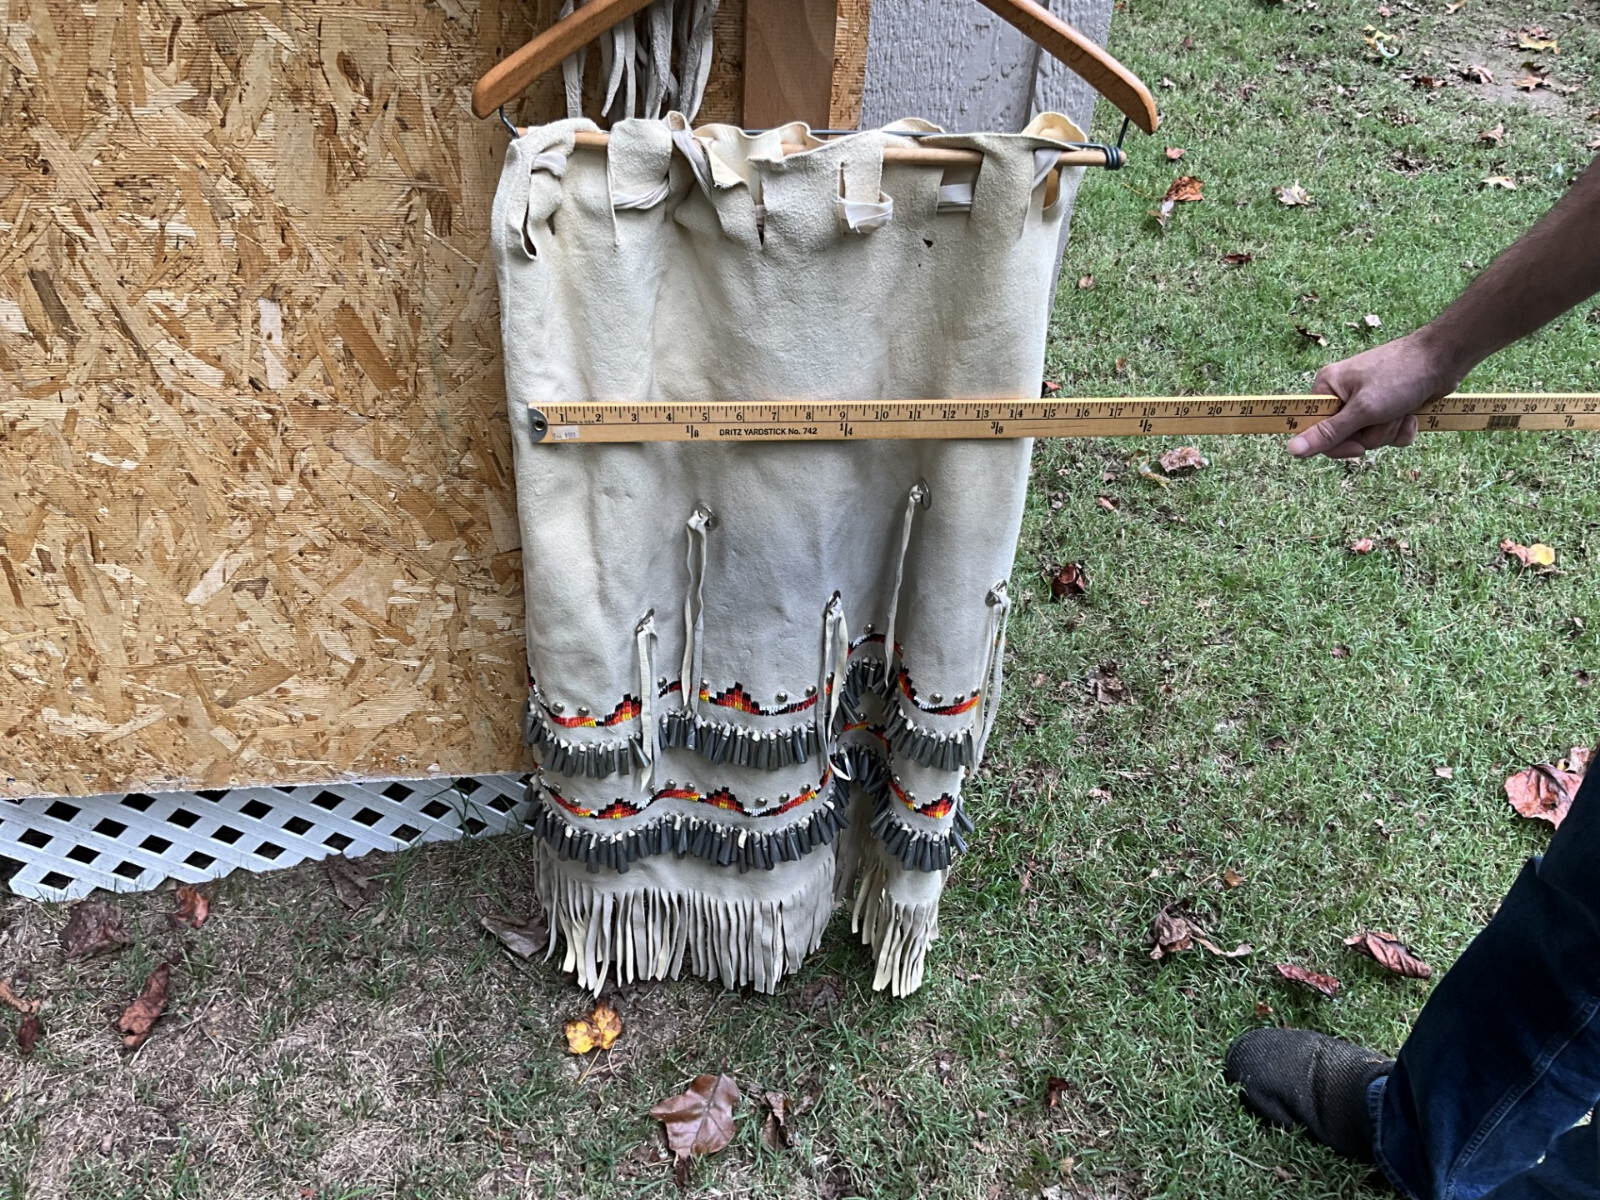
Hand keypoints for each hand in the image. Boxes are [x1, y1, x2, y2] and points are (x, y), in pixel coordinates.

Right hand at [1288, 331, 1465, 458]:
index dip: (1337, 445)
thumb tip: (1291, 450)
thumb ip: (1328, 433)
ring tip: (1402, 409)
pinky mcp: (1388, 408)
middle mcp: (1343, 395)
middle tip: (1386, 415)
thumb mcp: (1362, 409)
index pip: (1316, 431)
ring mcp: (1367, 402)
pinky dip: (1402, 429)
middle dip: (1372, 434)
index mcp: (1328, 388)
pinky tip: (1412, 414)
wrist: (1443, 358)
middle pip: (1346, 438)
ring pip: (1371, 438)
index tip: (1358, 446)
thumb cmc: (1400, 376)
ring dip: (1390, 430)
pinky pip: (1388, 435)